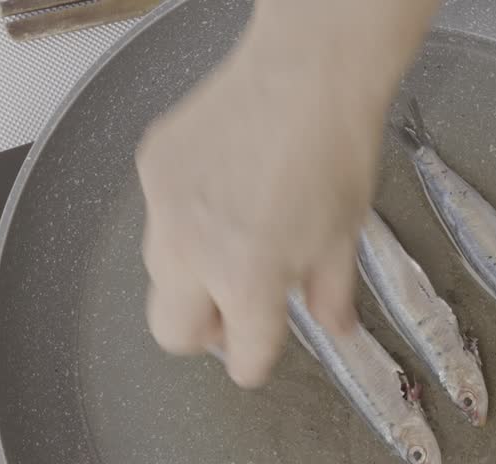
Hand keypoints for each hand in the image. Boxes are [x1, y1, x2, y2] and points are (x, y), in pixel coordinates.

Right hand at [136, 37, 382, 387]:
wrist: (311, 71)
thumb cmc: (335, 150)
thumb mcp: (344, 237)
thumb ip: (330, 295)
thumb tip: (336, 328)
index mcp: (248, 280)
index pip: (241, 359)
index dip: (257, 359)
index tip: (261, 348)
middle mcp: (194, 253)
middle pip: (172, 333)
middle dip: (204, 332)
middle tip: (237, 307)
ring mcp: (164, 208)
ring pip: (160, 274)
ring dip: (192, 275)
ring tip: (236, 238)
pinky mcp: (151, 168)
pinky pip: (159, 215)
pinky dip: (186, 216)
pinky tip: (225, 186)